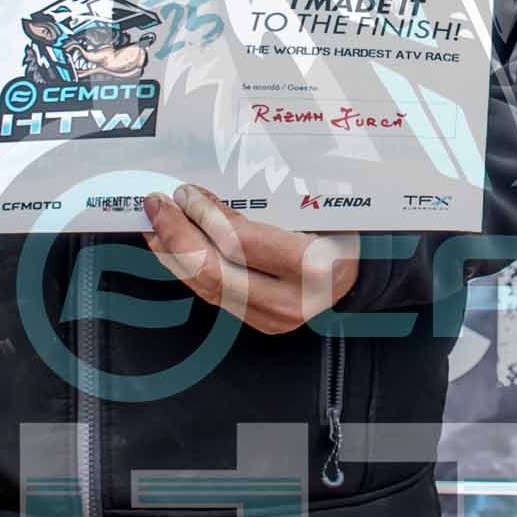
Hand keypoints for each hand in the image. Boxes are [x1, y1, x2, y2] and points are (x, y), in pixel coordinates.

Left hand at [143, 184, 360, 335]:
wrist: (361, 273)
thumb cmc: (341, 232)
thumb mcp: (312, 209)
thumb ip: (261, 207)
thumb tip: (202, 197)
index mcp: (314, 265)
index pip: (242, 243)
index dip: (205, 217)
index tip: (184, 193)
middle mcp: (293, 300)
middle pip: (217, 271)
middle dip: (179, 236)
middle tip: (157, 206)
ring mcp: (275, 318)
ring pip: (208, 287)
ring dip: (175, 254)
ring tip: (154, 226)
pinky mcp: (260, 322)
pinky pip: (214, 294)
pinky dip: (188, 269)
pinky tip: (172, 249)